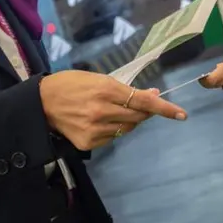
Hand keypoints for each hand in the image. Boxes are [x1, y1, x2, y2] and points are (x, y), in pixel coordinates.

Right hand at [39, 71, 186, 150]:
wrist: (40, 103)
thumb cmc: (71, 84)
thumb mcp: (98, 78)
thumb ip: (126, 89)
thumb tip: (152, 95)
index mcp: (106, 90)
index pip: (143, 102)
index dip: (164, 108)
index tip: (182, 114)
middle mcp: (102, 112)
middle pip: (138, 117)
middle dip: (146, 112)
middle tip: (143, 105)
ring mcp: (95, 130)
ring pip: (127, 129)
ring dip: (129, 121)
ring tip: (114, 110)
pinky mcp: (87, 143)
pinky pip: (112, 138)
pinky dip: (114, 129)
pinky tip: (100, 121)